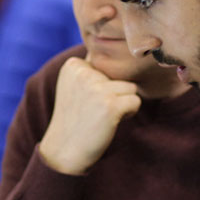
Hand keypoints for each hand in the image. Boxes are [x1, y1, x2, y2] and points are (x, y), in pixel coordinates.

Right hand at [37, 57, 140, 174]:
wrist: (64, 151)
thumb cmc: (75, 119)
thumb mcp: (75, 86)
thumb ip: (91, 67)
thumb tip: (122, 49)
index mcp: (73, 65)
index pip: (107, 64)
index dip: (103, 83)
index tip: (87, 100)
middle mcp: (84, 72)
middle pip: (120, 75)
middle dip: (114, 93)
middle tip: (95, 110)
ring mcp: (97, 88)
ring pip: (130, 87)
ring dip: (123, 103)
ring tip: (102, 115)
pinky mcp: (110, 105)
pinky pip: (135, 101)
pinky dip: (129, 113)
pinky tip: (110, 121)